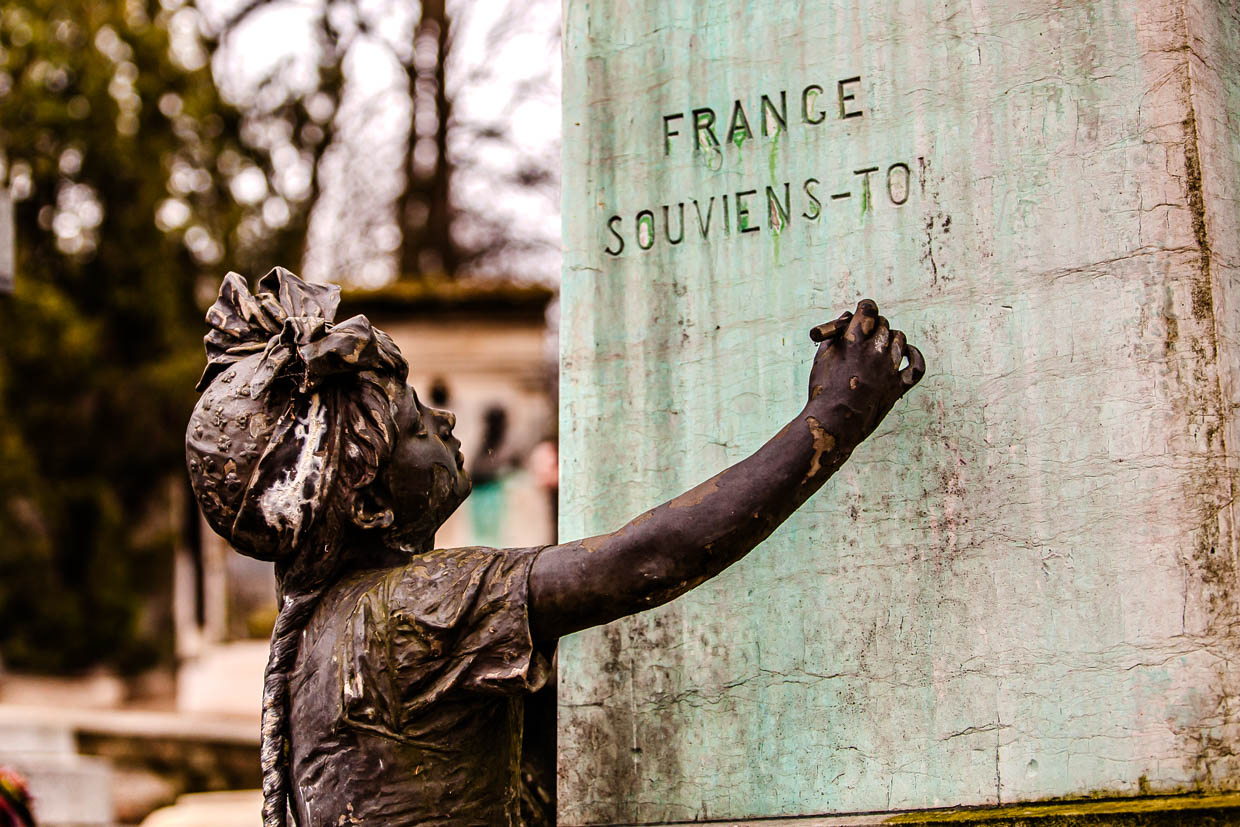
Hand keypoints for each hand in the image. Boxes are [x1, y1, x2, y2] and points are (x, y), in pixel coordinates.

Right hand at [806, 299, 924, 447]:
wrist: (832, 424)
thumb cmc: (822, 391)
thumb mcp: (822, 358)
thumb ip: (835, 333)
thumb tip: (847, 316)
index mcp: (853, 341)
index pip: (869, 310)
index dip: (866, 308)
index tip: (864, 310)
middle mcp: (874, 352)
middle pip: (884, 324)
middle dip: (875, 325)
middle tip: (867, 334)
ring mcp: (889, 369)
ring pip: (899, 340)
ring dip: (890, 339)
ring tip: (879, 347)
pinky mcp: (898, 386)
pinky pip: (917, 366)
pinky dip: (915, 355)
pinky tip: (908, 352)